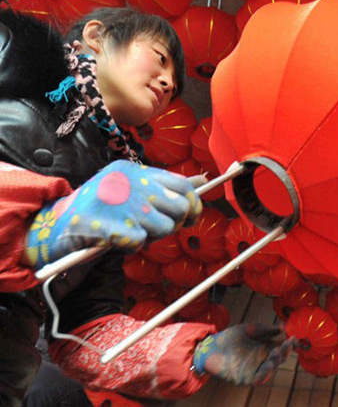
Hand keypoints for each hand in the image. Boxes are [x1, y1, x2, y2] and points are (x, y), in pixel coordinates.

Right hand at [25, 160, 202, 268]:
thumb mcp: (131, 187)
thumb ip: (164, 185)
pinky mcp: (108, 225)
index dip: (193, 205)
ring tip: (130, 233)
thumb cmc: (100, 207)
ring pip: (163, 228)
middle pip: (179, 208)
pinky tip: (116, 240)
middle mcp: (131, 183)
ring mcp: (121, 203)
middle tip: (155, 229)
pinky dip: (131, 246)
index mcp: (136, 171)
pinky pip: (140, 242)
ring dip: (151, 237)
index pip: (183, 186)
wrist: (55, 223)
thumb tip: (203, 181)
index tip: (190, 217)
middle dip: (174, 224)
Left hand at [192, 324, 295, 385]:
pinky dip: (264, 375)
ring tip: (277, 352)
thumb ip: (265, 329)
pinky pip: (258, 379)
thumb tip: (281, 328)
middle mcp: (262, 359)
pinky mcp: (245, 378)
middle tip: (287, 344)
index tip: (295, 338)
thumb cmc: (230, 338)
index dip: (290, 344)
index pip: (282, 347)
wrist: (211, 347)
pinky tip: (268, 367)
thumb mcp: (250, 330)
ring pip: (270, 369)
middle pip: (279, 358)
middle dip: (285, 352)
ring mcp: (254, 369)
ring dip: (275, 361)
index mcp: (265, 348)